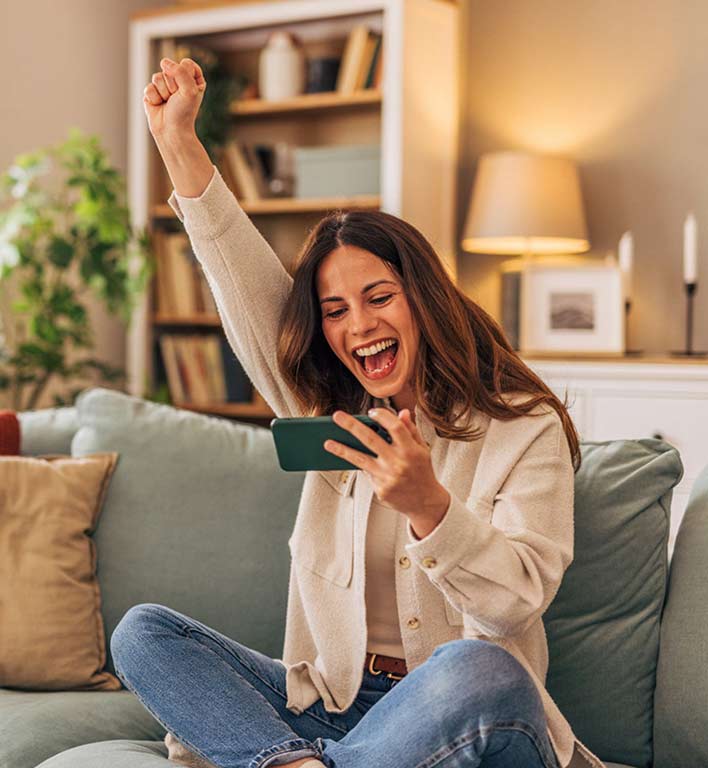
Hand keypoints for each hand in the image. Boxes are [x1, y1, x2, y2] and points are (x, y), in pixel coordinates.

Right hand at [143, 58, 205, 139]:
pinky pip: (148, 87)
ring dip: (162, 92)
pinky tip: (159, 105)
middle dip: (172, 85)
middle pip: (169, 69)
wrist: (171, 131)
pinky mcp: (152, 92)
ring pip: (157, 77)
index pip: (186, 63)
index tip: (187, 91)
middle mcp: (178, 81)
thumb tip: (164, 62)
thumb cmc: (184, 113)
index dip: (184, 76)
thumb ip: (180, 71)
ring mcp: (164, 86)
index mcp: (193, 79)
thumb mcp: (189, 90)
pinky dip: (154, 98)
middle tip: (176, 99)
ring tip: (168, 102)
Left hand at [324, 408, 450, 530]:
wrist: (425, 501)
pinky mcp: (380, 489)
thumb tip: (402, 412)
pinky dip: (361, 466)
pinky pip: (366, 473)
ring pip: (360, 459)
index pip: (395, 427)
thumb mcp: (422, 449)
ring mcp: (388, 477)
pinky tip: (353, 460)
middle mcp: (398, 463)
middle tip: (337, 417)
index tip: (372, 412)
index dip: (383, 416)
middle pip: (371, 439)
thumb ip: (411, 430)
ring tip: (328, 443)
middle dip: (352, 426)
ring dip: (342, 450)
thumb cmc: (422, 472)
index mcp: (411, 450)